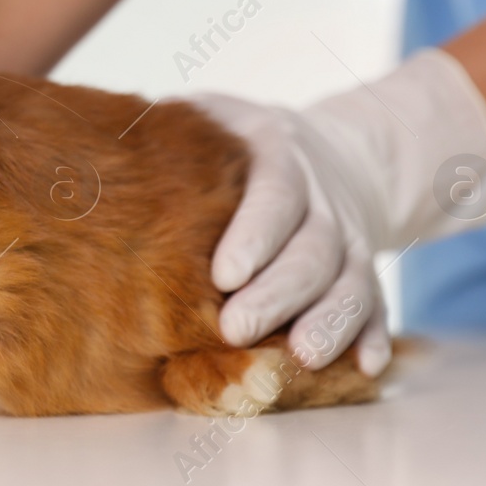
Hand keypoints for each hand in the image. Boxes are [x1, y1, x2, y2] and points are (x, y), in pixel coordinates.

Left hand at [192, 47, 485, 375]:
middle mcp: (325, 198)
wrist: (333, 151)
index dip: (254, 236)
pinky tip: (366, 368)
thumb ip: (176, 131)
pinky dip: (374, 336)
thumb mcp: (214, 117)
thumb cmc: (239, 143)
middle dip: (276, 294)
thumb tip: (108, 151)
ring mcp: (352, 237)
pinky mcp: (366, 271)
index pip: (276, 194)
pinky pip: (377, 304)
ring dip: (330, 322)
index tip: (223, 277)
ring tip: (302, 358)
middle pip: (312, 249)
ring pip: (351, 281)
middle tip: (236, 331)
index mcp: (280, 153)